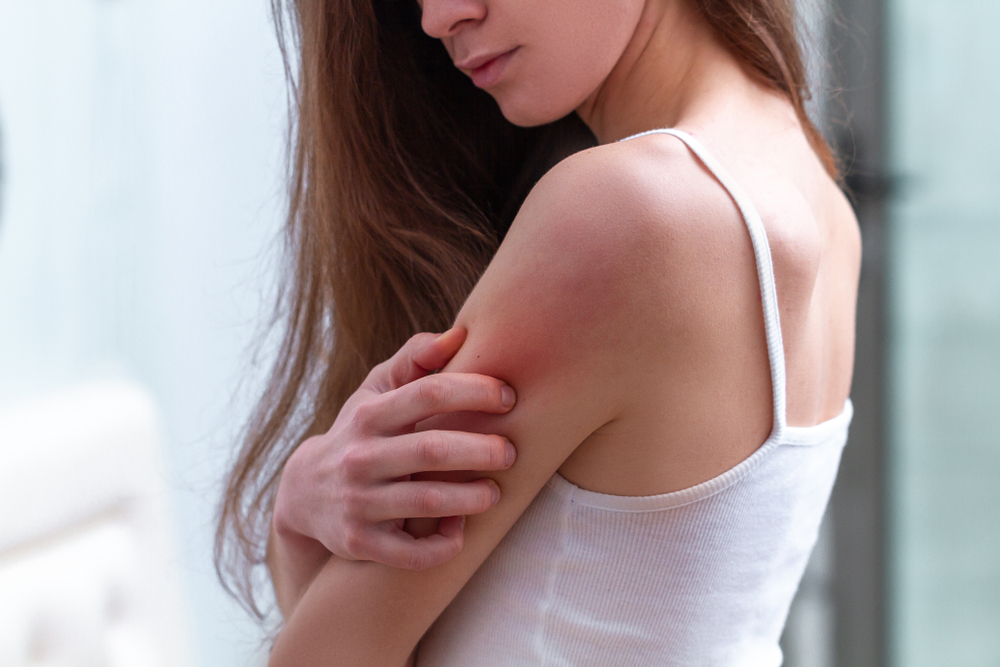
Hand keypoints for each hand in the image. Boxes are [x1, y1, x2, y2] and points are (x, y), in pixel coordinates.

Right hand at [272, 327, 516, 571]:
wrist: (304, 491)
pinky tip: (460, 529)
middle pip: (432, 450)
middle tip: (510, 452)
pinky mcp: (359, 542)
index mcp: (370, 415)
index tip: (508, 397)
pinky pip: (411, 553)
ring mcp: (358, 501)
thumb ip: (416, 359)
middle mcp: (360, 456)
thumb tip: (460, 334)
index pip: (428, 393)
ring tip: (494, 492)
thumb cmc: (361, 431)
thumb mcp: (376, 391)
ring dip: (471, 498)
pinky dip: (444, 544)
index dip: (474, 391)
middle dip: (481, 450)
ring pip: (426, 501)